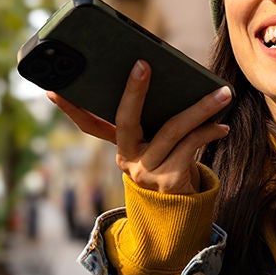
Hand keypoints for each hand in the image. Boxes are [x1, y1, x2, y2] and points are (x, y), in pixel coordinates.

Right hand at [48, 60, 231, 193]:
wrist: (180, 210)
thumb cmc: (169, 161)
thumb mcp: (157, 142)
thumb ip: (156, 119)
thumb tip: (174, 80)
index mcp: (119, 145)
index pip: (88, 125)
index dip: (69, 109)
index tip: (53, 89)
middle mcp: (127, 159)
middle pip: (126, 120)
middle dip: (133, 91)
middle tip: (142, 65)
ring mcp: (147, 171)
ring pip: (173, 129)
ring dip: (201, 108)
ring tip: (222, 93)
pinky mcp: (170, 180)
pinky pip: (192, 145)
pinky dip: (209, 131)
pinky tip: (221, 126)